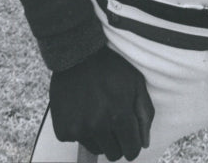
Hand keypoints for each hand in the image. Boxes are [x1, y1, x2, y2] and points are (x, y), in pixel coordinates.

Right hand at [49, 46, 154, 160]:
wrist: (78, 55)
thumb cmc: (111, 68)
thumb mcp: (136, 83)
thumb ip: (144, 114)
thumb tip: (144, 143)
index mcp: (119, 115)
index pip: (132, 150)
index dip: (133, 145)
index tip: (130, 137)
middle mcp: (98, 126)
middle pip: (114, 153)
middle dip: (117, 141)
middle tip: (113, 121)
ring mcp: (78, 129)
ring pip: (96, 149)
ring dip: (100, 137)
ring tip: (98, 112)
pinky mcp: (63, 131)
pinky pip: (77, 141)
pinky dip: (81, 130)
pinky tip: (82, 110)